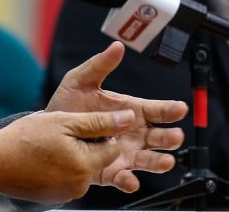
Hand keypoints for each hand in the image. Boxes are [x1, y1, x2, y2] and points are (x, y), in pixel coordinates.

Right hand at [0, 109, 133, 202]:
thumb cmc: (25, 138)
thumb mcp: (63, 121)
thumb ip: (98, 122)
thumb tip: (128, 118)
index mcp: (86, 164)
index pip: (112, 147)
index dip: (97, 133)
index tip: (76, 127)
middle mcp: (81, 185)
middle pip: (97, 160)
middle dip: (84, 146)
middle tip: (59, 135)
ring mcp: (67, 193)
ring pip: (81, 169)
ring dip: (71, 157)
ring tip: (47, 147)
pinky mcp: (55, 197)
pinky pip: (67, 179)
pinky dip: (59, 168)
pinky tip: (42, 159)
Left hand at [46, 40, 187, 192]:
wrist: (48, 129)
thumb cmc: (68, 103)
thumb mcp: (81, 80)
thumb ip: (100, 65)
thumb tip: (117, 46)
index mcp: (130, 111)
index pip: (156, 110)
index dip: (169, 109)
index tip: (180, 108)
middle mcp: (133, 134)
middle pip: (159, 137)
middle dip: (170, 137)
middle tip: (175, 136)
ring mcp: (124, 153)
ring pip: (149, 160)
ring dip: (159, 162)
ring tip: (165, 161)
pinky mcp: (111, 170)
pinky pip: (124, 179)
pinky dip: (130, 182)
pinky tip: (131, 180)